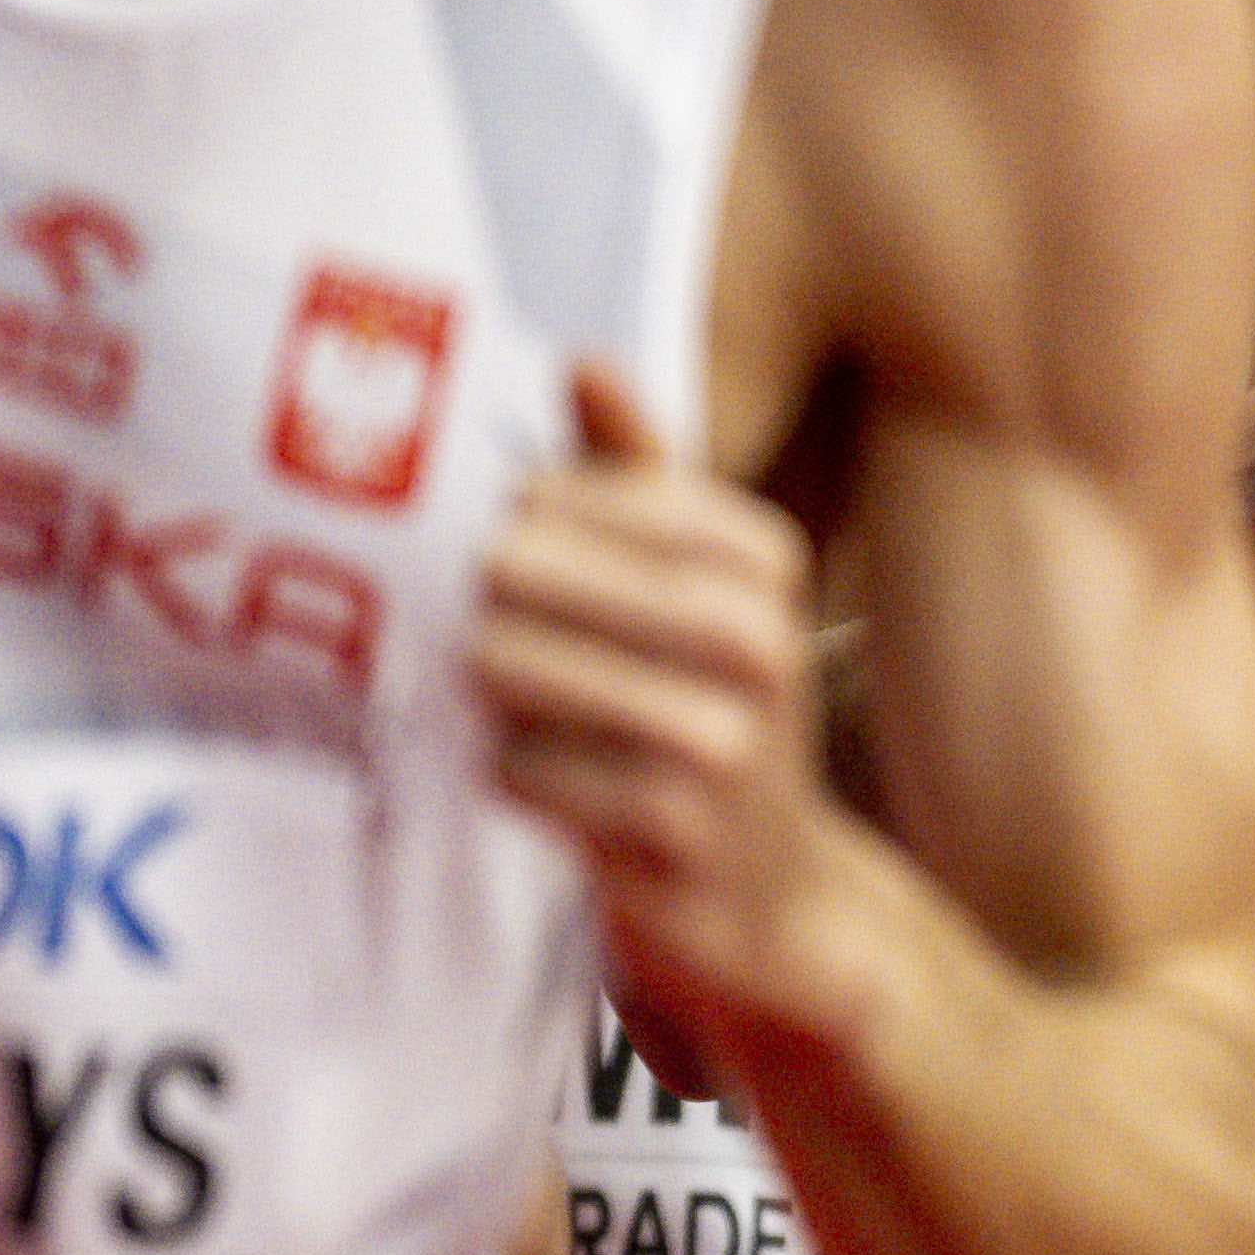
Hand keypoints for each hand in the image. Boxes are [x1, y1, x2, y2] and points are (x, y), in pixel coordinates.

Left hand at [479, 365, 861, 1051]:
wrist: (773, 894)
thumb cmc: (712, 716)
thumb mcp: (695, 588)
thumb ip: (637, 476)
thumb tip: (583, 360)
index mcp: (761, 552)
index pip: (559, 490)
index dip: (507, 530)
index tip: (517, 572)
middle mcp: (756, 634)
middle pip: (519, 568)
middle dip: (481, 611)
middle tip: (489, 646)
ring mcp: (721, 735)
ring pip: (507, 665)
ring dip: (489, 694)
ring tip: (521, 712)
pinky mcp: (670, 827)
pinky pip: (517, 766)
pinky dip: (511, 773)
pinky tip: (553, 782)